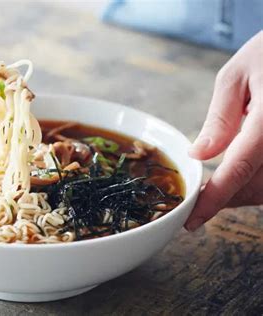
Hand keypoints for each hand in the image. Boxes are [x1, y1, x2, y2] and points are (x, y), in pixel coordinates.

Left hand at [185, 31, 262, 230]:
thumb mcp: (236, 76)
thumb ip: (220, 119)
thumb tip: (199, 154)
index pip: (240, 167)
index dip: (215, 199)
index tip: (192, 219)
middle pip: (257, 186)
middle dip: (225, 200)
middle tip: (199, 204)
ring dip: (242, 195)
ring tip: (216, 191)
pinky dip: (257, 184)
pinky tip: (241, 177)